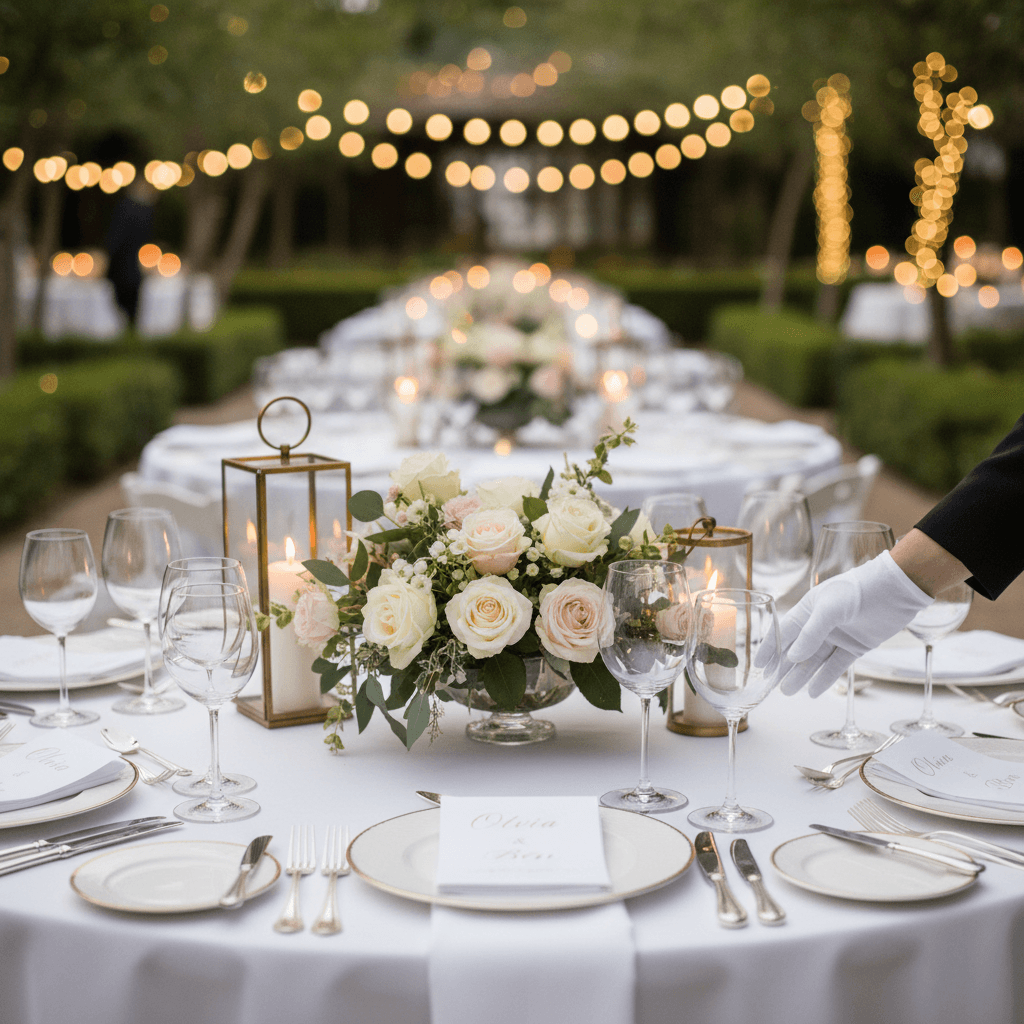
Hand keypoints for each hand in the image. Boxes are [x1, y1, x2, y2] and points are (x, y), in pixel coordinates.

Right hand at [757, 551, 932, 696]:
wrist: (894, 590)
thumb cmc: (857, 590)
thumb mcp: (829, 608)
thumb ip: (811, 634)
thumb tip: (793, 657)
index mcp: (808, 610)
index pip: (784, 632)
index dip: (771, 648)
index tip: (759, 664)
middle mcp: (820, 625)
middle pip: (798, 650)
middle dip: (784, 667)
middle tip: (772, 685)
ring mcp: (837, 637)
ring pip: (815, 660)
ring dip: (802, 675)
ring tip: (788, 691)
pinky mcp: (855, 647)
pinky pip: (836, 666)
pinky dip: (825, 678)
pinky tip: (813, 691)